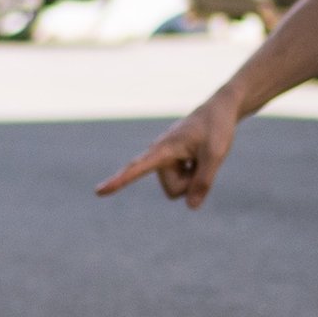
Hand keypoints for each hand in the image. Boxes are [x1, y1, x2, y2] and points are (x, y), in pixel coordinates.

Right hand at [97, 93, 238, 208]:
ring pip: (178, 190)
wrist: (219, 110)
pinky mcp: (171, 163)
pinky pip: (182, 183)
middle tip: (203, 157)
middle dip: (191, 182)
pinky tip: (198, 155)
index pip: (137, 168)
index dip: (118, 181)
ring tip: (201, 154)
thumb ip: (204, 182)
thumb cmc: (216, 128)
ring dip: (193, 177)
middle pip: (174, 191)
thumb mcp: (215, 154)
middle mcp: (159, 155)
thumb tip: (190, 206)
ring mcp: (165, 160)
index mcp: (164, 149)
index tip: (98, 192)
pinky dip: (194, 174)